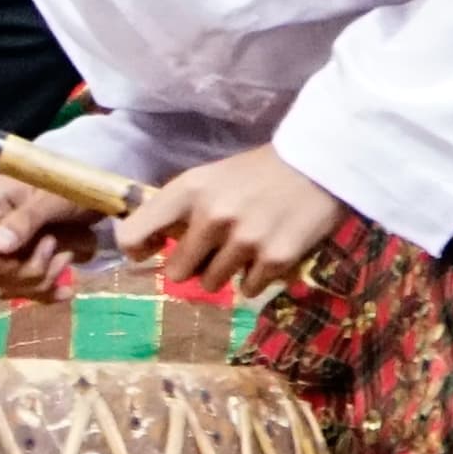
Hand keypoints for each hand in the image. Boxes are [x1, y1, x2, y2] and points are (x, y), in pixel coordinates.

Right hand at [0, 174, 91, 298]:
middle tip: (53, 246)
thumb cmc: (73, 187)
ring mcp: (6, 251)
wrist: (99, 192)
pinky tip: (66, 290)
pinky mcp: (25, 265)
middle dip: (26, 269)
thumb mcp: (52, 199)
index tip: (15, 257)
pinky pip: (28, 292)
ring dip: (44, 278)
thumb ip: (26, 220)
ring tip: (66, 254)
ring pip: (10, 286)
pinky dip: (48, 293)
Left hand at [116, 145, 341, 296]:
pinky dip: (256, 278)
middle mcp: (212, 216)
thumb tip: (147, 248)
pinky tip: (268, 252)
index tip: (150, 252)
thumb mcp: (208, 179)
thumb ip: (178, 210)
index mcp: (187, 191)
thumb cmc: (257, 173)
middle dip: (193, 265)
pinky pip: (248, 289)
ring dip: (225, 272)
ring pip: (212, 284)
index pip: (132, 235)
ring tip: (246, 246)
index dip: (137, 250)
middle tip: (215, 248)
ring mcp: (244, 239)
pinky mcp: (276, 258)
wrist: (320, 164)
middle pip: (176, 272)